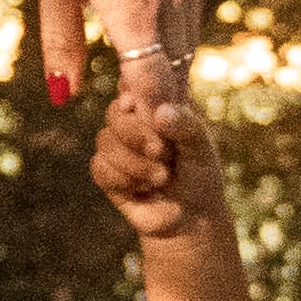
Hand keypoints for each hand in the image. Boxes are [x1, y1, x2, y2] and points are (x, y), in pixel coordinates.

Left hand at [30, 0, 208, 144]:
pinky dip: (175, 37)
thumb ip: (61, 38)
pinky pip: (192, 13)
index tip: (128, 137)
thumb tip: (64, 96)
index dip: (144, 122)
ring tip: (139, 91)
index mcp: (131, 8)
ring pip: (188, 46)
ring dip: (168, 72)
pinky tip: (151, 38)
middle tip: (132, 128)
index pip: (153, 90)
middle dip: (157, 107)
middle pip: (176, 76)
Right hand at [89, 69, 219, 243]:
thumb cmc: (199, 174)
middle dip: (137, 135)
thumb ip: (185, 125)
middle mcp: (132, 119)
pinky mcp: (106, 171)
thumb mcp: (201, 147)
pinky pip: (100, 167)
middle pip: (114, 112)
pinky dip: (124, 180)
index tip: (152, 112)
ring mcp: (116, 144)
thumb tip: (159, 114)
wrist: (190, 217)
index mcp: (154, 103)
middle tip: (162, 153)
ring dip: (135, 164)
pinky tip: (144, 189)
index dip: (136, 95)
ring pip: (104, 140)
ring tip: (162, 178)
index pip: (133, 82)